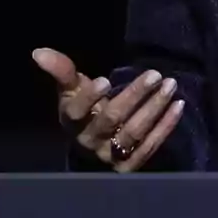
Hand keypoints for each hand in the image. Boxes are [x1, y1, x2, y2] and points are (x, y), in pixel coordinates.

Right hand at [32, 47, 184, 171]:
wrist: (94, 146)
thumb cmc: (85, 111)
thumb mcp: (72, 90)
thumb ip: (62, 71)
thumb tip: (39, 51)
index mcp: (73, 121)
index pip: (77, 111)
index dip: (89, 97)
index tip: (105, 80)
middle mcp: (90, 140)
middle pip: (112, 119)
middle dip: (134, 96)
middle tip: (155, 74)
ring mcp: (110, 156)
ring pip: (133, 133)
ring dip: (154, 108)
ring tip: (170, 85)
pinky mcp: (130, 165)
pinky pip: (149, 147)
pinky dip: (165, 127)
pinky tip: (178, 106)